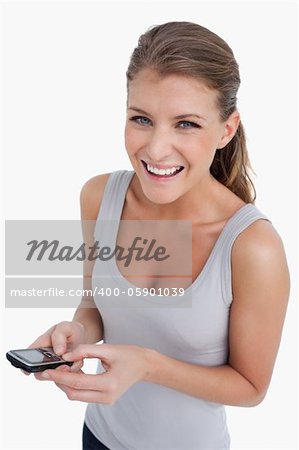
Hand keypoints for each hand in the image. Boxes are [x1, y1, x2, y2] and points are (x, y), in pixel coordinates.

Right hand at [22, 321, 85, 375]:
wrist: (82, 336)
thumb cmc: (69, 330)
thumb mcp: (64, 327)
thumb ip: (59, 337)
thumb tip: (59, 351)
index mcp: (39, 348)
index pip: (28, 360)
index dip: (27, 367)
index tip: (30, 371)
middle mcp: (45, 361)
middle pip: (42, 373)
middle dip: (51, 372)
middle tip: (63, 366)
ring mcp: (55, 369)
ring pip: (56, 378)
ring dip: (64, 374)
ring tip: (70, 365)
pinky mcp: (67, 373)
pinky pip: (68, 379)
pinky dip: (73, 374)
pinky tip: (78, 365)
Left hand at [37, 344, 151, 403]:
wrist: (144, 365)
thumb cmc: (129, 355)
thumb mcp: (108, 349)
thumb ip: (86, 350)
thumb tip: (66, 356)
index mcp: (109, 383)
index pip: (77, 382)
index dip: (60, 377)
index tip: (47, 371)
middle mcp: (107, 396)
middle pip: (74, 394)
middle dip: (59, 382)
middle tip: (50, 370)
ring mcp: (106, 400)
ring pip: (77, 396)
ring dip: (66, 384)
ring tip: (60, 369)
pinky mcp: (104, 399)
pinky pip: (84, 395)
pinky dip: (75, 385)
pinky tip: (72, 373)